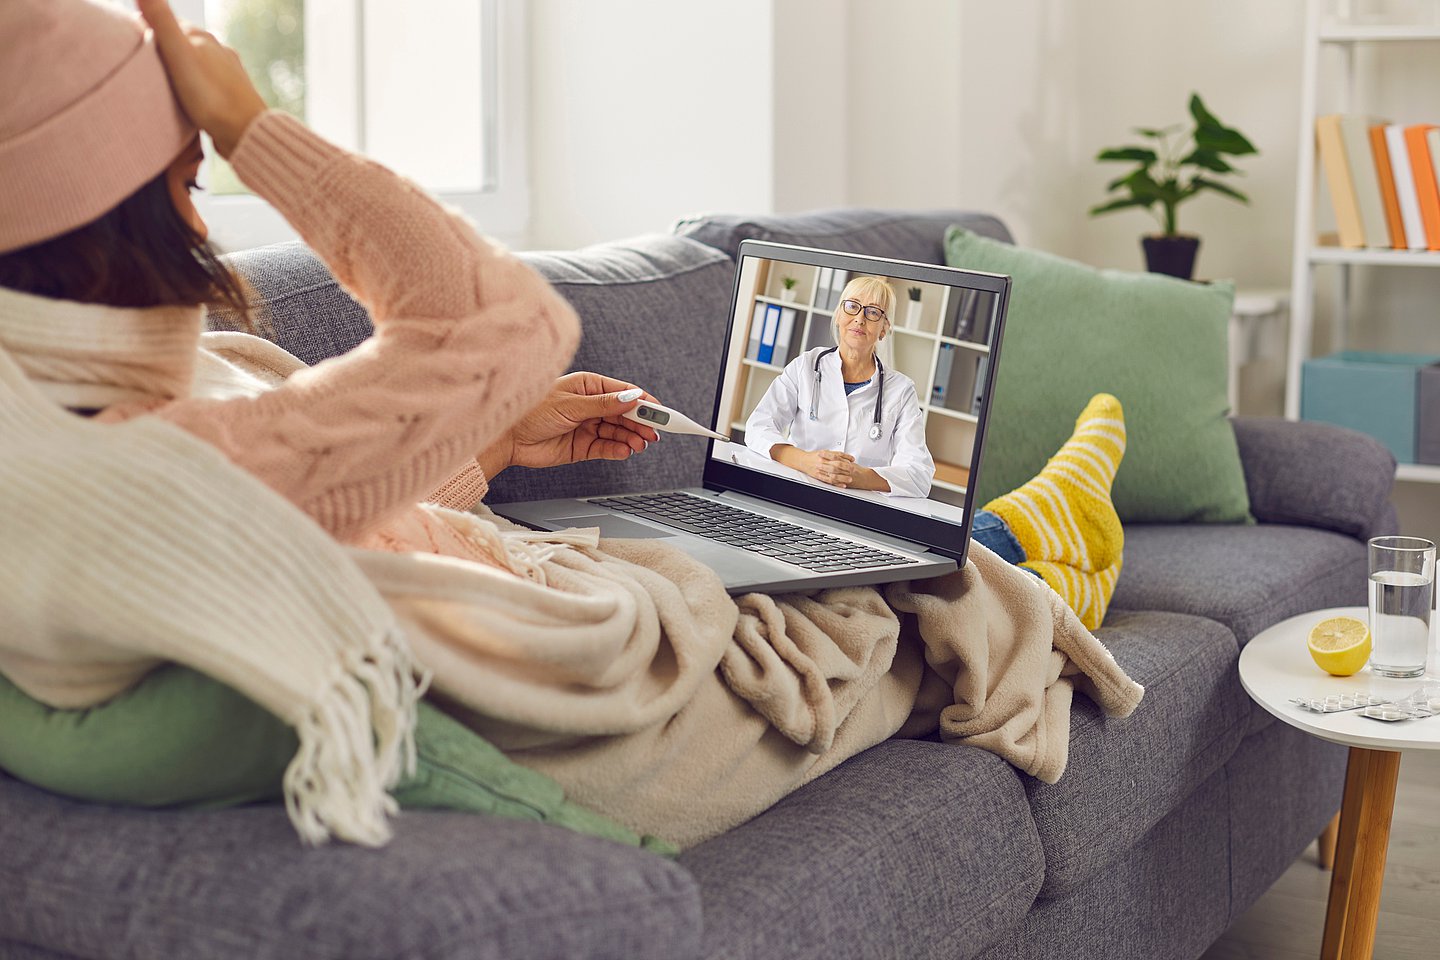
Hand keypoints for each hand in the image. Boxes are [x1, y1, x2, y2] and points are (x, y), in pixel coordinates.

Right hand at [138, 0, 267, 157]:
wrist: (246, 135)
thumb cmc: (211, 97)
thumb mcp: (179, 55)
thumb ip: (161, 22)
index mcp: (204, 38)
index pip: (169, 24)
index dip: (147, 29)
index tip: (129, 41)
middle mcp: (220, 53)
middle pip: (183, 45)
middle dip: (163, 50)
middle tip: (141, 64)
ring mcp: (228, 75)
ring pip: (196, 66)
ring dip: (179, 71)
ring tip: (160, 84)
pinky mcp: (231, 99)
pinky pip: (206, 87)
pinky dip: (193, 89)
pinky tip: (187, 100)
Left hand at [479, 373, 660, 475]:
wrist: (507, 438)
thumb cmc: (531, 411)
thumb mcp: (571, 404)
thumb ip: (604, 404)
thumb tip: (631, 398)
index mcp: (589, 386)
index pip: (625, 393)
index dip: (645, 402)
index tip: (661, 412)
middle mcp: (592, 406)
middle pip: (626, 414)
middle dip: (642, 423)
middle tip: (655, 433)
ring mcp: (589, 426)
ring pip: (619, 432)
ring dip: (632, 438)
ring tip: (640, 444)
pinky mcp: (584, 446)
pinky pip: (607, 447)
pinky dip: (618, 450)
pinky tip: (626, 450)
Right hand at [797, 449, 856, 487]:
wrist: (802, 461)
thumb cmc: (814, 456)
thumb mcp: (824, 451)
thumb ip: (834, 454)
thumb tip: (845, 457)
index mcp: (824, 454)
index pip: (837, 455)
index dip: (846, 457)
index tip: (852, 460)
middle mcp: (822, 462)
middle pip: (836, 465)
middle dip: (846, 468)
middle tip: (853, 470)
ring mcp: (820, 470)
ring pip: (833, 474)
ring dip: (842, 477)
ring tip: (850, 479)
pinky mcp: (818, 476)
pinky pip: (828, 481)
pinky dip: (836, 483)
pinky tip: (842, 485)